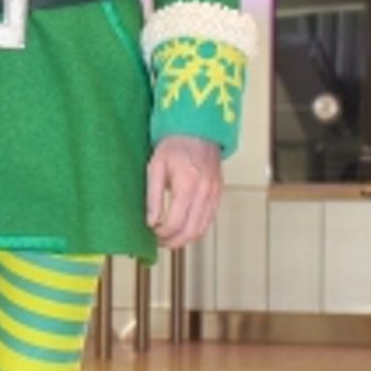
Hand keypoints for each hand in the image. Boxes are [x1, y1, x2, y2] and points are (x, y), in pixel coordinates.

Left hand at [146, 135, 221, 249]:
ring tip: (169, 237)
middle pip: (191, 231)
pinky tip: (183, 226)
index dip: (162, 234)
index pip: (175, 223)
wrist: (198, 128)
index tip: (151, 233)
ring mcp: (215, 193)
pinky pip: (209, 218)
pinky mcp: (219, 192)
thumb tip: (151, 222)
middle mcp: (204, 192)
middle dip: (174, 242)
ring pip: (202, 229)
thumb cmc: (173, 145)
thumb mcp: (155, 167)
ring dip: (185, 238)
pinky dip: (196, 228)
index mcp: (187, 185)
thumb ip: (153, 197)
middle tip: (159, 242)